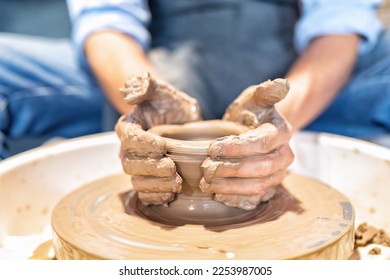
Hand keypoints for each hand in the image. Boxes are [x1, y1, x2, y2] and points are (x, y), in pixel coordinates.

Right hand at [115, 72, 200, 205]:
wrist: (181, 123)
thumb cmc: (170, 104)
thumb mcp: (161, 89)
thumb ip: (145, 85)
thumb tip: (129, 93)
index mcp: (128, 127)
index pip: (129, 138)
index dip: (144, 144)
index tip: (164, 146)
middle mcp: (128, 149)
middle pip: (130, 164)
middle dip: (151, 168)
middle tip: (172, 168)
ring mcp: (137, 167)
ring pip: (137, 181)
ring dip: (156, 184)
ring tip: (176, 183)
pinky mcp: (148, 180)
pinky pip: (145, 194)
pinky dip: (156, 196)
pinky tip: (171, 195)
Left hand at [200, 79, 293, 209]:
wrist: (253, 131)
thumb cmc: (251, 113)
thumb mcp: (254, 98)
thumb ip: (266, 92)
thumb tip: (282, 84)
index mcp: (282, 132)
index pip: (261, 143)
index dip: (236, 148)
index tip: (211, 148)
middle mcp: (285, 156)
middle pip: (261, 168)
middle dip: (231, 170)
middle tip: (206, 169)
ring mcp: (278, 174)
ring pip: (258, 186)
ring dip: (231, 187)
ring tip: (207, 184)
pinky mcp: (268, 187)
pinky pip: (255, 198)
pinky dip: (236, 199)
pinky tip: (218, 195)